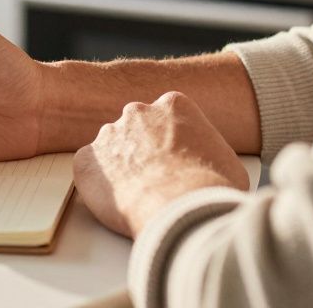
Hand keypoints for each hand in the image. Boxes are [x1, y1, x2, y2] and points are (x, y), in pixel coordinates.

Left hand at [73, 91, 247, 237]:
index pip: (167, 115)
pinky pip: (88, 169)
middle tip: (156, 179)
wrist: (180, 207)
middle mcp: (137, 112)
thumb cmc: (210, 187)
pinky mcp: (87, 160)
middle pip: (137, 128)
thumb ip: (207, 151)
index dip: (172, 141)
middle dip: (144, 150)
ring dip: (121, 167)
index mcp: (173, 105)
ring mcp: (109, 134)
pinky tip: (117, 201)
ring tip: (139, 195)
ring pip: (112, 148)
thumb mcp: (226, 159)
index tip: (176, 160)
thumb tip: (207, 165)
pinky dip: (98, 184)